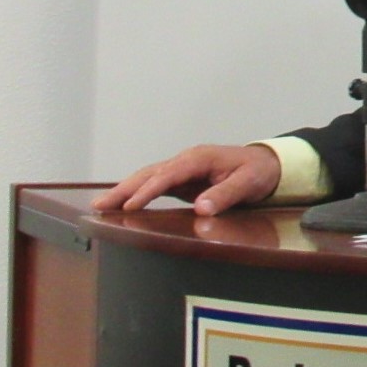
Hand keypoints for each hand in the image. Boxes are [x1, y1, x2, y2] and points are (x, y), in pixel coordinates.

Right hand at [91, 144, 281, 215]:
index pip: (168, 175)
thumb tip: (201, 208)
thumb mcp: (248, 183)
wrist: (267, 164)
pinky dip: (136, 193)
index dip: (148, 191)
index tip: (129, 207)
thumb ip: (225, 195)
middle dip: (124, 189)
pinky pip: (155, 184)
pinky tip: (121, 204)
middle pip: (150, 173)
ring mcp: (183, 168)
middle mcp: (187, 160)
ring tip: (100, 205)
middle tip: (99, 205)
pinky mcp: (182, 179)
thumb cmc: (257, 172)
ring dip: (124, 190)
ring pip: (148, 177)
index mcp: (200, 158)